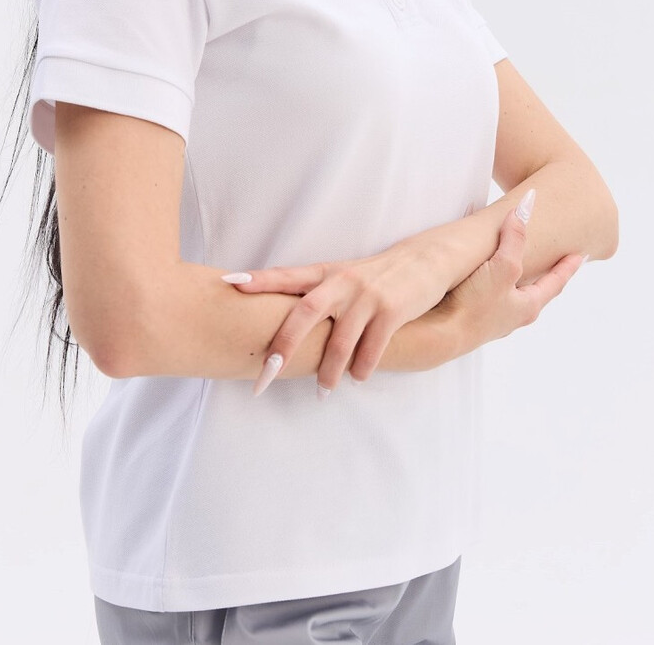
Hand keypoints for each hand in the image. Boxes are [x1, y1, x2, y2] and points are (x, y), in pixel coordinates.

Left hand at [223, 238, 452, 392]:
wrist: (424, 261)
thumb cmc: (374, 276)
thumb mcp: (342, 276)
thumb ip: (315, 295)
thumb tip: (281, 326)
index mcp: (326, 273)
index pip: (286, 276)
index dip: (259, 280)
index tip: (229, 284)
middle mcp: (342, 282)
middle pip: (304, 313)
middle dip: (284, 346)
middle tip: (266, 375)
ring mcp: (367, 296)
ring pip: (339, 342)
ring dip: (328, 372)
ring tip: (322, 392)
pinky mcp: (393, 310)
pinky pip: (371, 349)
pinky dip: (361, 369)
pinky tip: (356, 378)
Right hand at [427, 197, 584, 358]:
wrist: (439, 335)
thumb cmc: (474, 305)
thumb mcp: (502, 268)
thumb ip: (514, 239)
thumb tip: (526, 208)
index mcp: (527, 306)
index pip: (555, 282)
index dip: (568, 267)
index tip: (580, 255)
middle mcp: (513, 315)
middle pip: (536, 290)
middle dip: (543, 274)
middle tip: (552, 260)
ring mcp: (492, 319)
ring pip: (510, 294)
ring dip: (515, 279)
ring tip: (515, 266)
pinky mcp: (471, 317)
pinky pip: (488, 295)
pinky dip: (491, 283)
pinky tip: (480, 277)